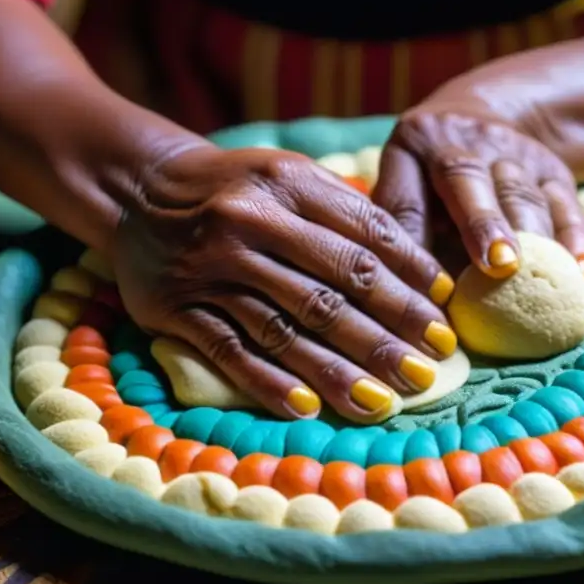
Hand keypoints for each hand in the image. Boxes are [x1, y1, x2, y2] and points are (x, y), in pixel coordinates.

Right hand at [112, 146, 457, 422]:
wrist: (138, 191)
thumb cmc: (234, 188)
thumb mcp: (286, 175)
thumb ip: (343, 211)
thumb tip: (416, 269)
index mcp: (287, 185)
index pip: (365, 235)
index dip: (412, 275)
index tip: (445, 309)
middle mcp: (249, 224)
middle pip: (334, 287)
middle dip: (390, 331)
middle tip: (432, 366)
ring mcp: (211, 269)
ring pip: (288, 326)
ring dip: (340, 369)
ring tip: (384, 400)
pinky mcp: (177, 308)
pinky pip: (231, 351)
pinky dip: (270, 382)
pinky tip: (309, 408)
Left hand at [372, 110, 583, 281]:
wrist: (480, 115)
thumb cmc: (430, 180)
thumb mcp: (407, 191)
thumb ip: (410, 241)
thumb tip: (422, 315)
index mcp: (412, 149)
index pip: (408, 199)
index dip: (414, 241)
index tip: (429, 287)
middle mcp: (460, 141)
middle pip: (467, 179)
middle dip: (483, 223)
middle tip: (499, 265)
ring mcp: (510, 151)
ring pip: (521, 194)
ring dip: (534, 238)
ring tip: (548, 280)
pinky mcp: (551, 167)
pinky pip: (566, 203)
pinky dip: (576, 240)